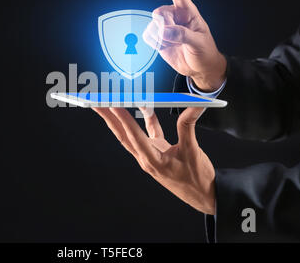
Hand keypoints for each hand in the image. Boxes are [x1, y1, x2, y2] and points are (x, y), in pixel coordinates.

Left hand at [92, 107, 215, 214]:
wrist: (203, 195)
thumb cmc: (196, 179)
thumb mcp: (193, 152)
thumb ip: (188, 127)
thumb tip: (193, 106)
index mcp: (153, 160)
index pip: (134, 136)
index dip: (124, 119)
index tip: (113, 105)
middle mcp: (146, 158)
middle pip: (123, 135)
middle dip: (109, 118)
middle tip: (96, 103)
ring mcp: (150, 156)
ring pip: (131, 135)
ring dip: (119, 120)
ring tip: (108, 105)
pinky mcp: (157, 153)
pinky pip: (148, 135)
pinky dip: (146, 122)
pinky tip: (145, 109)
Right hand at [143, 0, 226, 91]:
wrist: (200, 69)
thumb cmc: (205, 52)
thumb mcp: (199, 43)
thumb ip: (182, 35)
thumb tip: (163, 31)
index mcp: (190, 14)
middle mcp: (176, 18)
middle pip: (161, 12)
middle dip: (164, 25)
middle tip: (174, 37)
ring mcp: (166, 28)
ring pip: (153, 25)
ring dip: (160, 37)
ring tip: (174, 44)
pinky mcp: (159, 39)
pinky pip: (148, 36)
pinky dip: (154, 42)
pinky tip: (164, 46)